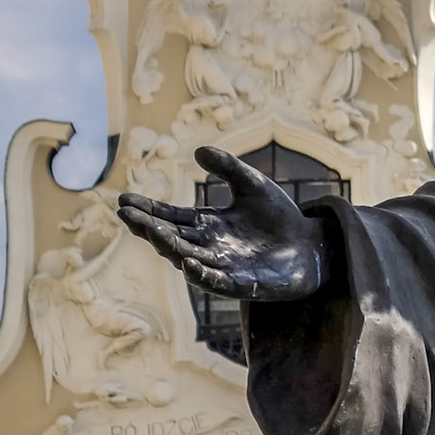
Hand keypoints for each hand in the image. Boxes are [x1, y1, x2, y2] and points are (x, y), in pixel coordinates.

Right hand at [117, 147, 328, 300]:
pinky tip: (187, 264)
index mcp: (207, 225)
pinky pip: (216, 282)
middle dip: (148, 227)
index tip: (123, 200)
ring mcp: (222, 267)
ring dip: (169, 246)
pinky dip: (201, 275)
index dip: (147, 210)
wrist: (311, 247)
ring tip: (151, 232)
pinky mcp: (242, 284)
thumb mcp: (254, 186)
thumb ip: (229, 169)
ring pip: (187, 258)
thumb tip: (199, 150)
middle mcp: (207, 248)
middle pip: (171, 238)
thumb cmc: (279, 218)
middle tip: (127, 214)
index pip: (170, 217)